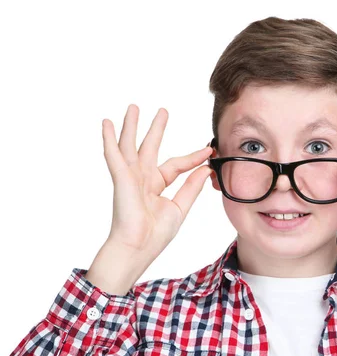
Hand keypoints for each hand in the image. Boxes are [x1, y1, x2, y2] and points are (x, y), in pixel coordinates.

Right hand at [100, 104, 212, 265]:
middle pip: (150, 148)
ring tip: (133, 107)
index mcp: (156, 186)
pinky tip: (107, 123)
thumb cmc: (155, 235)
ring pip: (130, 146)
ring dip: (131, 126)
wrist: (138, 248)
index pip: (177, 165)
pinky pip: (114, 156)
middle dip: (156, 129)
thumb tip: (205, 169)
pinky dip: (110, 139)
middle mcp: (142, 179)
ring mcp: (130, 178)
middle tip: (163, 111)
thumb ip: (191, 188)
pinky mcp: (121, 179)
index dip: (193, 157)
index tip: (209, 149)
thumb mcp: (180, 208)